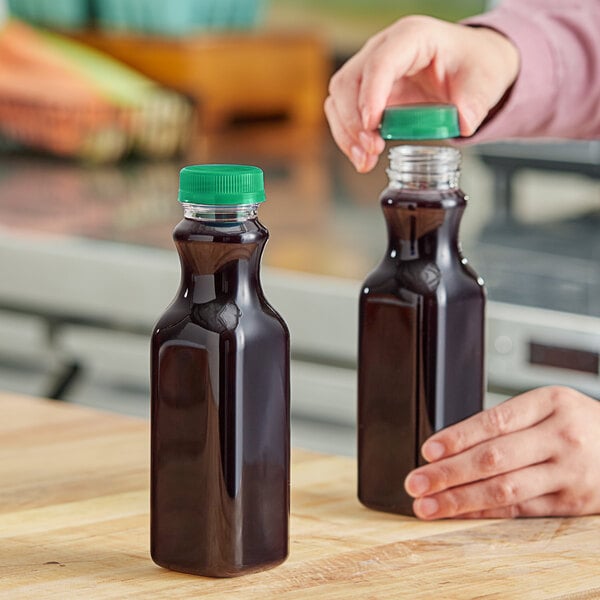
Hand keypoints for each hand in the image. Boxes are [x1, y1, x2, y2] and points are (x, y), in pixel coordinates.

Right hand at [324, 15, 519, 171]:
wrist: (470, 67)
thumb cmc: (474, 65)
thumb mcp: (485, 80)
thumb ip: (475, 103)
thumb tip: (462, 124)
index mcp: (413, 37)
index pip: (381, 61)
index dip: (372, 94)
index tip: (372, 125)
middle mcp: (383, 50)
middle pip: (349, 81)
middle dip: (353, 121)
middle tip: (372, 149)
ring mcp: (370, 72)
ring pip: (339, 99)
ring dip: (346, 134)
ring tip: (365, 160)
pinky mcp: (366, 94)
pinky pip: (344, 115)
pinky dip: (349, 139)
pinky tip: (364, 158)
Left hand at [404, 386, 599, 518]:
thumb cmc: (578, 423)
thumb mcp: (547, 406)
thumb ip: (506, 422)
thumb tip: (450, 446)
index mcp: (549, 403)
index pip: (493, 421)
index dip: (457, 438)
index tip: (428, 450)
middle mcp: (560, 437)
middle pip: (494, 458)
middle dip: (448, 473)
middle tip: (416, 482)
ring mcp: (569, 472)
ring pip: (505, 489)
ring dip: (460, 499)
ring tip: (428, 505)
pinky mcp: (572, 503)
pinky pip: (521, 510)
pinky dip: (485, 513)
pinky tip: (460, 513)